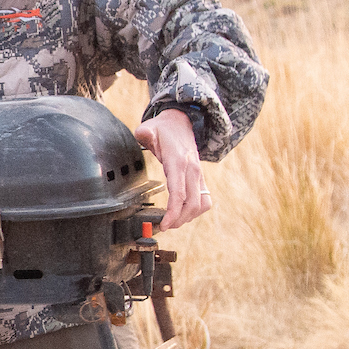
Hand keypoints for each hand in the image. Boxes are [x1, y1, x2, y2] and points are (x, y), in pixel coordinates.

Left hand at [134, 109, 211, 228]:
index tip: (164, 224)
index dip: (173, 212)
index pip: (179, 193)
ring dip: (188, 217)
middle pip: (192, 204)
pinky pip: (204, 200)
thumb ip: (145, 133)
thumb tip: (144, 135)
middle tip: (164, 226)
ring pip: (201, 204)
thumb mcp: (150, 128)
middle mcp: (192, 170)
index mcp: (178, 162)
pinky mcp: (200, 179)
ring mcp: (198, 175)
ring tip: (172, 222)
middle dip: (178, 220)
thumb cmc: (163, 129)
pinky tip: (182, 213)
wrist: (181, 122)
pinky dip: (195, 211)